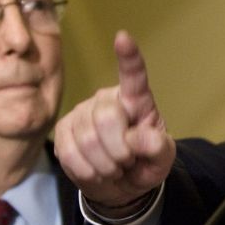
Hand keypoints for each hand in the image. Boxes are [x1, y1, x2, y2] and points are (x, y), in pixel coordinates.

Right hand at [54, 31, 175, 213]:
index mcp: (137, 100)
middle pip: (107, 118)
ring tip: (114, 167)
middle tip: (128, 161)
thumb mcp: (162, 160)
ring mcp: (82, 113)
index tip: (123, 38)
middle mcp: (107, 99)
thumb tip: (141, 139)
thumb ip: (158, 148)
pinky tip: (97, 171)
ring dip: (105, 165)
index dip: (128, 57)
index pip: (134, 76)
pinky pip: (70, 153)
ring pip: (87, 139)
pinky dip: (88, 171)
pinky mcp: (63, 130)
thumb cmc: (144, 164)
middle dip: (120, 150)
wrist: (120, 186)